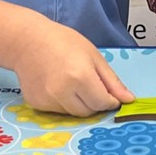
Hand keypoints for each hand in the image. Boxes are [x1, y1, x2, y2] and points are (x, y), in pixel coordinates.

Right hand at [10, 22, 134, 115]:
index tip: (109, 93)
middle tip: (89, 84)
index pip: (103, 103)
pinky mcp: (36, 104)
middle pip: (89, 111)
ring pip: (73, 113)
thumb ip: (112, 81)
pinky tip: (57, 85)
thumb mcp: (93, 55)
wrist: (26, 40)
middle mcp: (62, 92)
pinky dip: (63, 103)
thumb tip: (128, 100)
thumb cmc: (62, 42)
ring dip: (79, 104)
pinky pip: (58, 111)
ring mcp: (47, 100)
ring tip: (71, 82)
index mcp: (80, 76)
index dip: (110, 100)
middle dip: (95, 102)